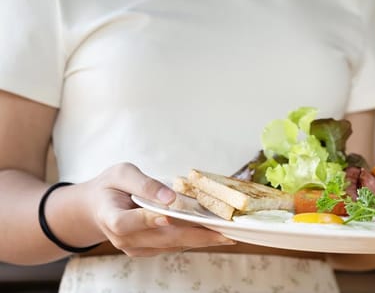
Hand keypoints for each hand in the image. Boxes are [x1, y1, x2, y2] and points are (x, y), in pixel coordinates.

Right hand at [82, 163, 234, 256]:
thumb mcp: (121, 173)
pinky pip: (174, 246)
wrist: (97, 208)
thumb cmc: (111, 187)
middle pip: (161, 239)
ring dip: (201, 240)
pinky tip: (215, 233)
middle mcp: (124, 239)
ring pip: (172, 245)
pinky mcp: (148, 250)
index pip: (127, 223)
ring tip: (228, 234)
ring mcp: (136, 248)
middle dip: (195, 236)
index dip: (148, 220)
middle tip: (224, 232)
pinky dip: (195, 239)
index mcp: (110, 217)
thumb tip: (169, 196)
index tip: (169, 215)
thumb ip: (144, 183)